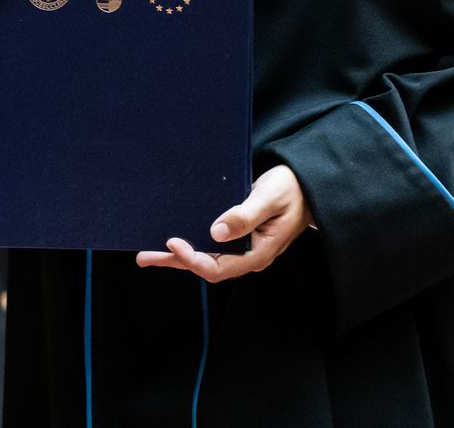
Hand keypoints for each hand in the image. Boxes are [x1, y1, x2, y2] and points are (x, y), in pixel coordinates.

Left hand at [134, 165, 310, 282]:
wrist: (308, 187)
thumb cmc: (292, 190)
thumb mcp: (270, 198)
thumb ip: (245, 215)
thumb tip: (216, 232)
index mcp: (258, 253)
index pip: (219, 267)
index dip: (193, 259)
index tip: (173, 243)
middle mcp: (248, 256)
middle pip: (207, 266)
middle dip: (175, 261)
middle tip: (145, 256)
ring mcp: (243, 248)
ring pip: (206, 257)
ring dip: (178, 256)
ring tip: (148, 253)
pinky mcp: (238, 237)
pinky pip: (211, 245)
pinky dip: (191, 243)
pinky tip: (173, 239)